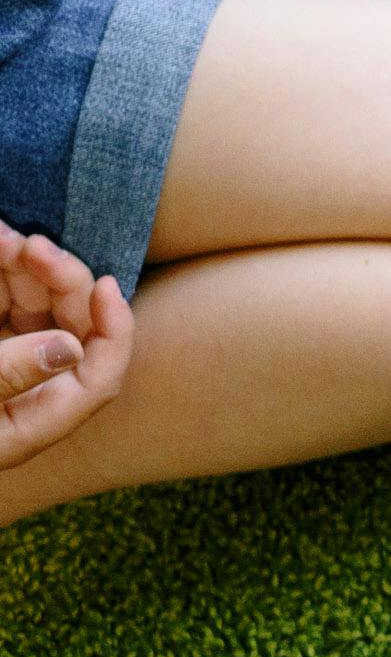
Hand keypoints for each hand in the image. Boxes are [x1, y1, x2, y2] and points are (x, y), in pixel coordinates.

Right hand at [0, 229, 130, 470]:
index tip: (106, 284)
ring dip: (23, 268)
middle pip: (69, 329)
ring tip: (3, 236)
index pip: (101, 376)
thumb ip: (7, 375)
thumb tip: (68, 346)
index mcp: (36, 421)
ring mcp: (3, 361)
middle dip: (60, 282)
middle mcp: (26, 390)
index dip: (114, 329)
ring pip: (31, 307)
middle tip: (34, 244)